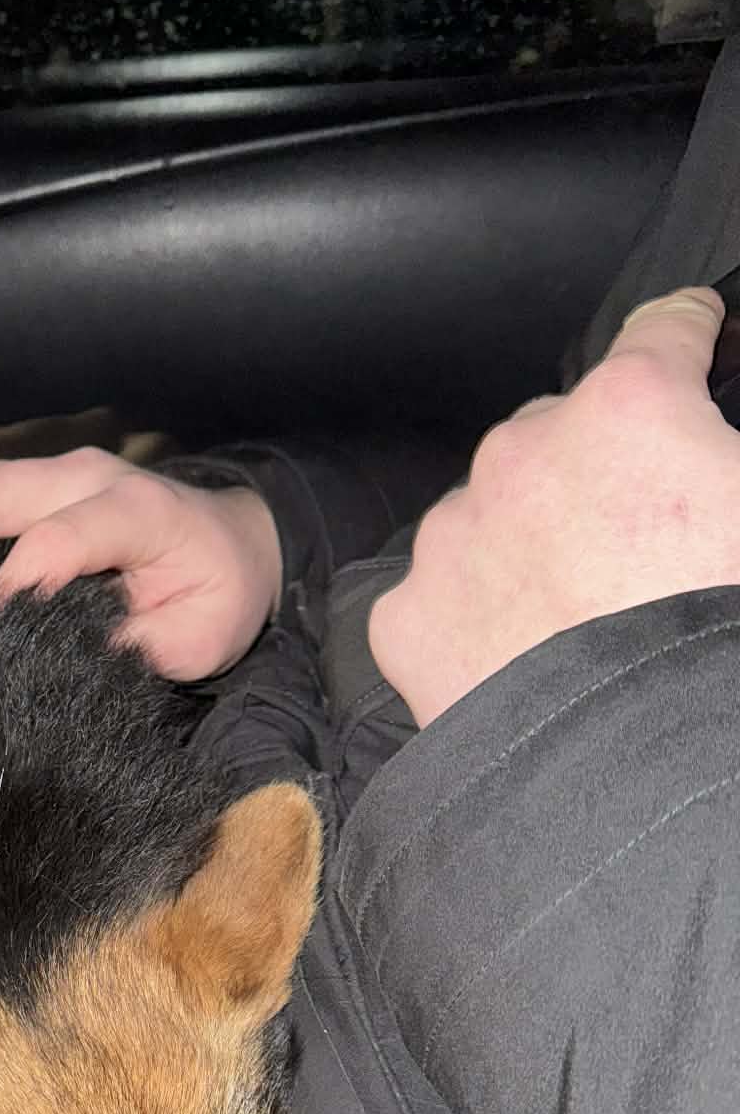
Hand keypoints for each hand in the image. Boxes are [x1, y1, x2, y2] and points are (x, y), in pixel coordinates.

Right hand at [0, 448, 282, 681]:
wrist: (237, 540)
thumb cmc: (219, 593)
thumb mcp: (199, 639)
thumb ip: (136, 648)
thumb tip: (64, 665)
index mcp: (136, 511)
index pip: (54, 542)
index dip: (7, 591)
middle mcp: (87, 477)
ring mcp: (56, 471)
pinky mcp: (34, 481)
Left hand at [370, 288, 739, 727]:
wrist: (640, 783)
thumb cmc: (719, 645)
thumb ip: (728, 462)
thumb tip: (714, 461)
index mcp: (631, 410)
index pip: (664, 331)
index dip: (690, 337)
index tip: (694, 340)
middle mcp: (522, 452)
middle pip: (561, 430)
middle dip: (596, 467)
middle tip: (638, 538)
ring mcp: (453, 535)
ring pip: (489, 511)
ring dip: (526, 539)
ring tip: (574, 613)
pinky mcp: (407, 617)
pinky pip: (440, 595)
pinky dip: (472, 616)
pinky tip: (517, 659)